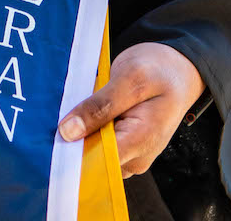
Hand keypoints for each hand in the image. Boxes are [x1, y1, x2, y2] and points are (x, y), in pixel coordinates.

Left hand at [56, 42, 202, 176]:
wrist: (177, 68)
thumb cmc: (159, 70)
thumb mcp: (130, 78)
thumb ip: (101, 106)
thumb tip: (68, 132)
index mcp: (141, 142)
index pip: (97, 162)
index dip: (72, 150)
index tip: (52, 133)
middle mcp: (136, 157)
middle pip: (92, 159)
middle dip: (73, 139)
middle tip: (61, 111)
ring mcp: (130, 153)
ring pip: (91, 152)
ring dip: (79, 133)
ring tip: (75, 107)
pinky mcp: (123, 146)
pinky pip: (97, 144)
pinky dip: (86, 129)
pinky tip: (83, 112)